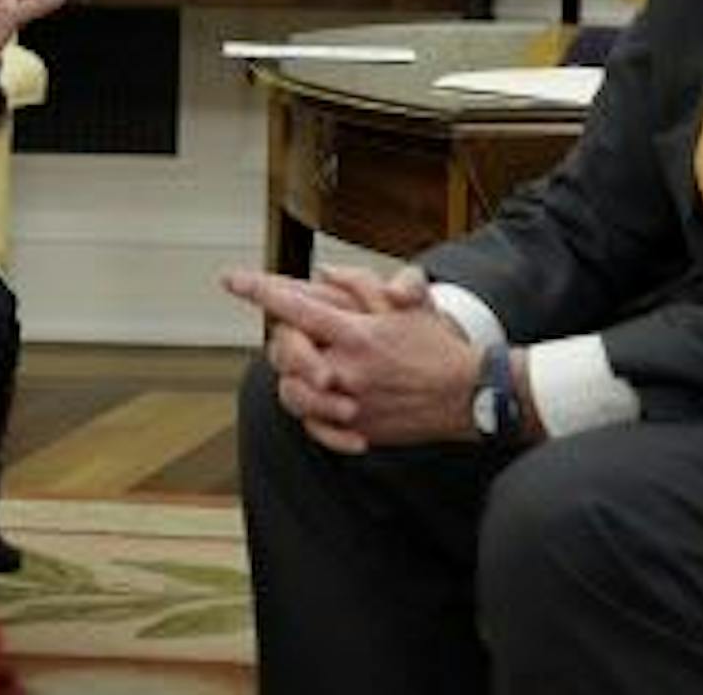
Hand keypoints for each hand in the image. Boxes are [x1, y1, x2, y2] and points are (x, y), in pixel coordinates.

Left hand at [222, 266, 476, 452]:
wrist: (470, 395)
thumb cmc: (439, 345)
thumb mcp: (409, 302)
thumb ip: (364, 284)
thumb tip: (326, 273)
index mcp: (357, 335)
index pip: (296, 308)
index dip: (259, 291)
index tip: (232, 280)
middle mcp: (348, 371)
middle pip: (285, 354)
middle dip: (282, 341)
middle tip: (292, 336)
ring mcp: (351, 405)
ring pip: (292, 395)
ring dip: (292, 380)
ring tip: (307, 370)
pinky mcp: (358, 430)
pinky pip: (315, 427)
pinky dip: (313, 415)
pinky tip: (325, 402)